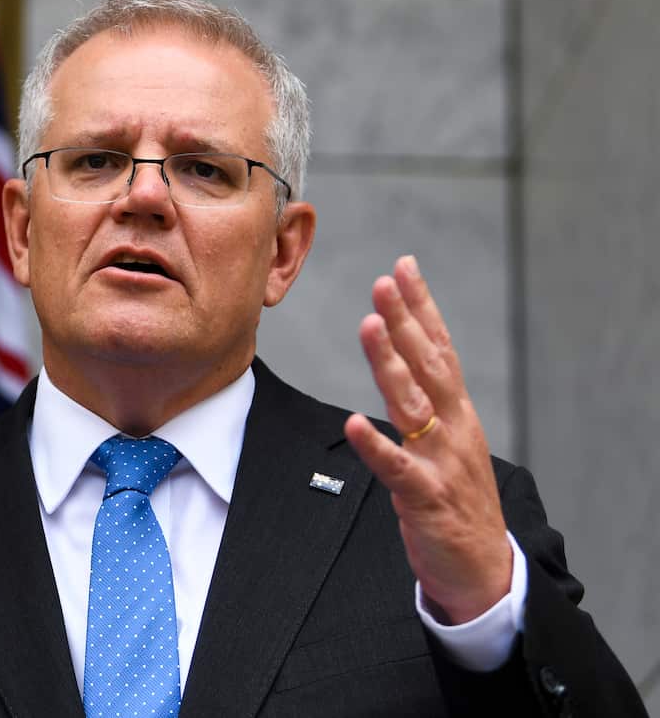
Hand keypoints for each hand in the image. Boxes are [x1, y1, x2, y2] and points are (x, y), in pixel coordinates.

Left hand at [343, 256, 511, 624]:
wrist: (484, 569)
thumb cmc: (458, 501)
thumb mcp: (447, 441)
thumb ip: (426, 401)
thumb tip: (401, 356)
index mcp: (457, 412)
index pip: (439, 348)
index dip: (422, 307)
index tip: (404, 267)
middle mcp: (454, 428)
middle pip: (428, 365)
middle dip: (406, 321)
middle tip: (384, 282)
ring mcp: (442, 462)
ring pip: (413, 405)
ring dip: (391, 364)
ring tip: (369, 326)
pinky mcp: (427, 498)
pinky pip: (398, 469)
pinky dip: (376, 447)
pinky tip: (353, 424)